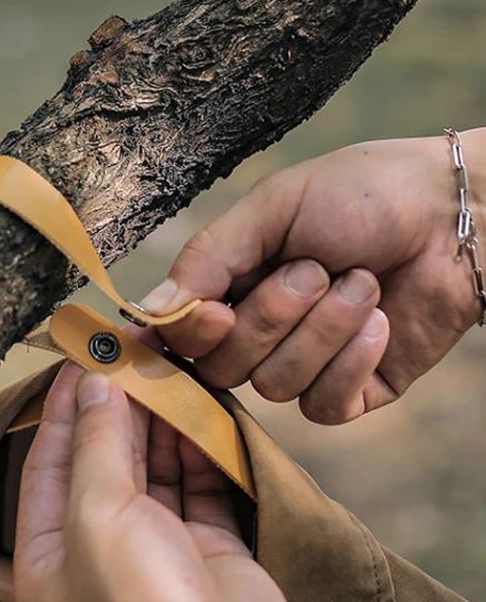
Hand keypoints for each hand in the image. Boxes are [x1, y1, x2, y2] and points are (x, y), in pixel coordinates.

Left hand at [13, 363, 414, 601]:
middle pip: (99, 465)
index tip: (79, 359)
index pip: (46, 465)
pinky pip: (193, 487)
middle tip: (127, 354)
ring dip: (155, 424)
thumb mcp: (97, 513)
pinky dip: (193, 451)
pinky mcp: (202, 549)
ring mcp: (152, 552)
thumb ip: (95, 443)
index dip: (63, 409)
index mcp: (46, 559)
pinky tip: (194, 411)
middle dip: (113, 409)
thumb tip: (93, 385)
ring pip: (149, 472)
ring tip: (161, 370)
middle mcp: (95, 556)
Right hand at [141, 129, 485, 423]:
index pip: (182, 337)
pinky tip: (379, 323)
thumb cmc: (361, 195)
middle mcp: (257, 333)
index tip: (215, 310)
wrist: (454, 215)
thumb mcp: (273, 209)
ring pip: (275, 385)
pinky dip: (351, 362)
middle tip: (318, 269)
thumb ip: (208, 258)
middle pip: (224, 367)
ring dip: (323, 330)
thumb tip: (147, 311)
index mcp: (230, 288)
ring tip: (363, 283)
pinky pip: (321, 405)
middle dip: (274, 317)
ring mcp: (302, 366)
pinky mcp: (347, 393)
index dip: (191, 334)